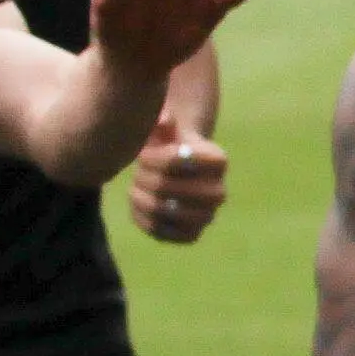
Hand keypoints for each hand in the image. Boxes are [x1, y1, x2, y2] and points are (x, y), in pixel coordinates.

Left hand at [131, 114, 231, 243]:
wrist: (180, 174)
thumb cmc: (169, 145)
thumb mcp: (167, 129)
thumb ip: (163, 122)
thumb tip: (165, 120)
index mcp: (218, 160)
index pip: (179, 159)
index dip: (153, 157)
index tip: (144, 154)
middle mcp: (219, 191)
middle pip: (167, 187)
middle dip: (144, 178)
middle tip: (138, 172)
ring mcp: (207, 216)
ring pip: (162, 210)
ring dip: (141, 198)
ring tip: (136, 188)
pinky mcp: (192, 235)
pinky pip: (161, 232)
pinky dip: (143, 218)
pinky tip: (139, 204)